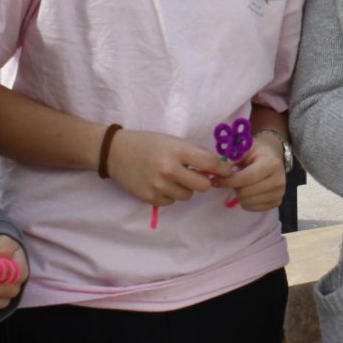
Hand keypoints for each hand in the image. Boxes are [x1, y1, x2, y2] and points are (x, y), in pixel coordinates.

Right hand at [106, 130, 233, 205]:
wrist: (115, 152)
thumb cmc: (147, 143)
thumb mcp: (172, 140)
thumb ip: (193, 152)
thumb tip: (217, 166)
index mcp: (176, 150)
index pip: (209, 163)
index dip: (222, 169)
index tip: (228, 171)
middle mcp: (168, 169)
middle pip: (202, 186)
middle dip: (203, 181)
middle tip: (196, 175)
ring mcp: (158, 185)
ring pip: (187, 196)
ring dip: (186, 188)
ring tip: (173, 177)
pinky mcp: (149, 198)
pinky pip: (172, 202)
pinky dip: (171, 194)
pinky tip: (161, 183)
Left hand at [213, 135, 286, 210]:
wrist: (273, 155)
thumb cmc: (257, 152)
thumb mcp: (245, 149)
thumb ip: (232, 159)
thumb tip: (218, 171)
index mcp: (272, 164)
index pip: (247, 178)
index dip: (228, 181)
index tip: (215, 180)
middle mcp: (279, 180)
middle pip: (246, 192)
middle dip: (234, 186)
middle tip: (232, 180)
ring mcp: (280, 193)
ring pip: (248, 202)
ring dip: (239, 194)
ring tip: (242, 184)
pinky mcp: (277, 202)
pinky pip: (253, 208)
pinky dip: (245, 201)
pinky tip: (248, 190)